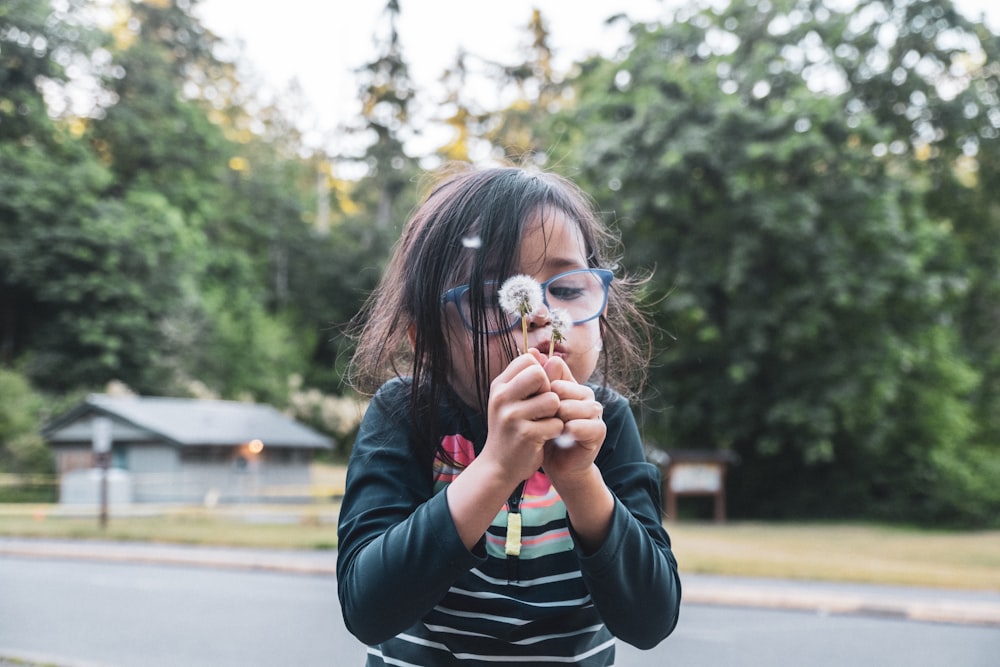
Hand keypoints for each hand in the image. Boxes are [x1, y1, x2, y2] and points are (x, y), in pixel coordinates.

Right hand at [480, 351, 563, 486]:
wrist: (498, 466)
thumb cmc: (509, 429)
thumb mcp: (510, 400)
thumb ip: (525, 378)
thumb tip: (542, 353)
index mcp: (499, 386)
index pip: (528, 360)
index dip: (539, 373)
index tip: (536, 391)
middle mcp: (502, 398)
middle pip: (539, 374)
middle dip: (548, 389)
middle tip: (543, 406)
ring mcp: (512, 416)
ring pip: (552, 399)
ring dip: (555, 413)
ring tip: (544, 422)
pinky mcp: (526, 435)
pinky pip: (556, 423)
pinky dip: (556, 431)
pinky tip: (544, 437)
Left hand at [540, 356, 606, 482]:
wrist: (557, 464)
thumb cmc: (545, 433)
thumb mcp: (536, 407)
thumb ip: (537, 382)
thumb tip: (531, 351)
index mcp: (570, 385)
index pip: (556, 371)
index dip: (541, 385)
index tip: (528, 398)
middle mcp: (584, 395)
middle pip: (563, 388)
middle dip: (547, 403)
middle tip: (537, 416)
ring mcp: (594, 412)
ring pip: (574, 406)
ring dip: (559, 417)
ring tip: (549, 426)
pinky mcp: (599, 430)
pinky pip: (587, 425)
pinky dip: (571, 430)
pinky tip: (562, 435)